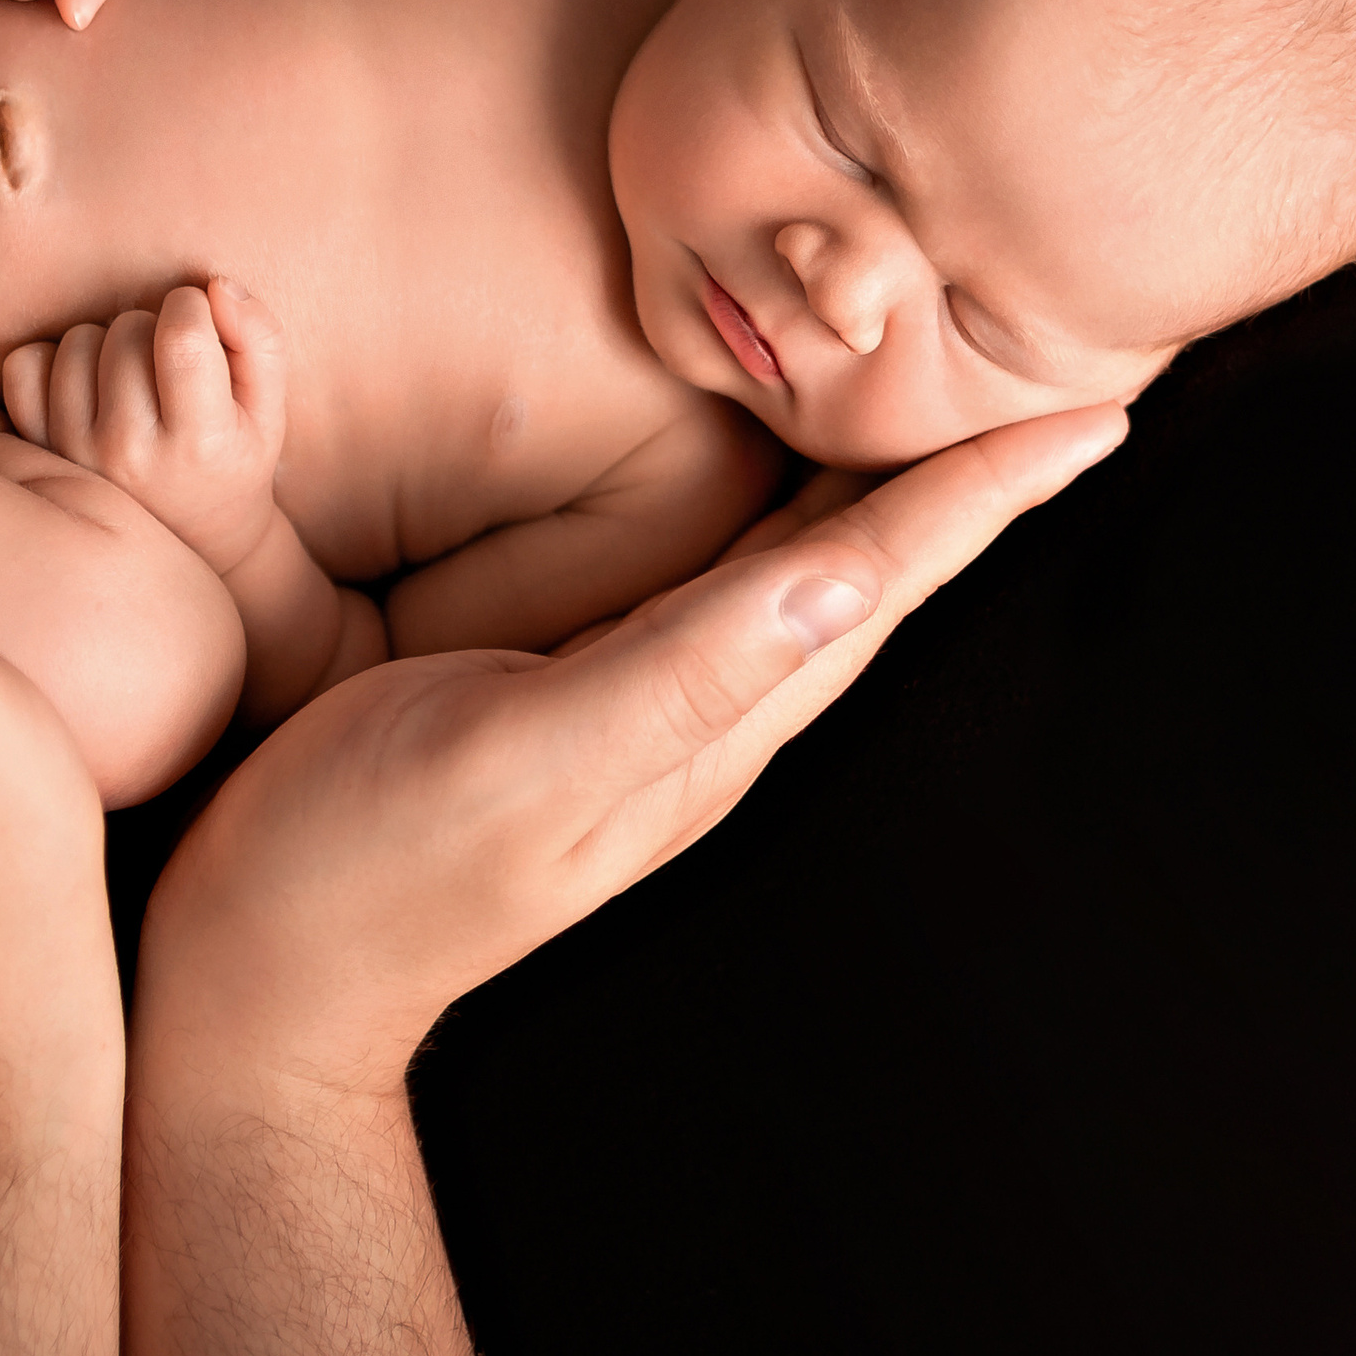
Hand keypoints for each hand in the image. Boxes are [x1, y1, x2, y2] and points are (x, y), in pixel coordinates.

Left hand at [2, 277, 285, 579]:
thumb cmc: (234, 456)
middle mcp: (129, 453)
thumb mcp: (268, 407)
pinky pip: (24, 366)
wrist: (190, 536)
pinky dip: (53, 359)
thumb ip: (259, 338)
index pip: (181, 336)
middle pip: (126, 330)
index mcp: (200, 443)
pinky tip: (90, 383)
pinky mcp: (36, 450)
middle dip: (152, 323)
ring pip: (77, 340)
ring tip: (134, 375)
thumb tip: (216, 286)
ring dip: (107, 341)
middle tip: (168, 359)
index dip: (191, 304)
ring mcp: (75, 454)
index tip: (199, 321)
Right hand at [136, 405, 1124, 1098]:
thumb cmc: (365, 867)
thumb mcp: (522, 762)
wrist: (258, 982)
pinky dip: (774, 513)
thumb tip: (843, 581)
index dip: (987, 491)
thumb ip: (678, 677)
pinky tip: (760, 474)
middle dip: (973, 480)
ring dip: (890, 494)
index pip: (883, 581)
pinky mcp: (576, 696)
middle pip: (876, 574)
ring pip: (807, 577)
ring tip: (956, 409)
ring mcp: (645, 712)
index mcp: (714, 722)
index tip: (1097, 410)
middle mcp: (705, 715)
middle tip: (1059, 374)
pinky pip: (716, 583)